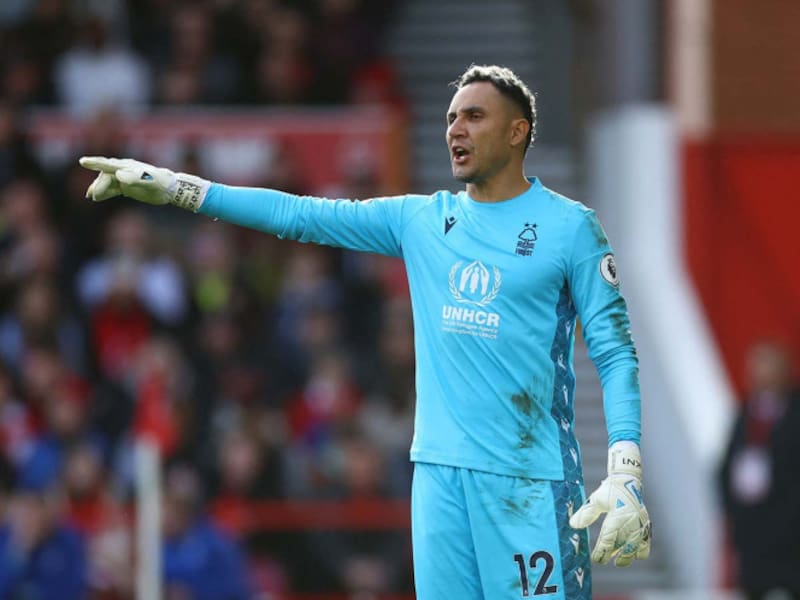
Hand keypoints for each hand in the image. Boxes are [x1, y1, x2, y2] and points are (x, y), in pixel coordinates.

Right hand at [79, 156, 209, 210]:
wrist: (170, 188)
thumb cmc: (161, 183)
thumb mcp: (150, 181)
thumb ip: (135, 178)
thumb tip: (119, 176)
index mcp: (128, 167)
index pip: (108, 164)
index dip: (95, 163)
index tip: (83, 161)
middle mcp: (124, 171)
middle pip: (105, 176)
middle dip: (98, 185)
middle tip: (95, 196)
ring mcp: (124, 179)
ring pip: (106, 182)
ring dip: (98, 189)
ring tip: (92, 197)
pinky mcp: (126, 187)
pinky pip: (111, 189)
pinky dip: (103, 193)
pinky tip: (97, 198)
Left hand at [569, 441, 650, 566]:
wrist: (628, 481)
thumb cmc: (609, 491)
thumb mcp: (595, 500)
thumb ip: (586, 514)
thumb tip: (573, 525)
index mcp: (617, 516)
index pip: (608, 539)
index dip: (601, 552)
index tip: (596, 559)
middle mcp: (631, 522)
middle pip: (623, 546)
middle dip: (615, 556)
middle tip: (606, 560)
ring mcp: (640, 524)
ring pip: (637, 548)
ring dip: (628, 555)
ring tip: (619, 560)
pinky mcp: (646, 525)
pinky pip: (646, 543)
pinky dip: (640, 551)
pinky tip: (632, 553)